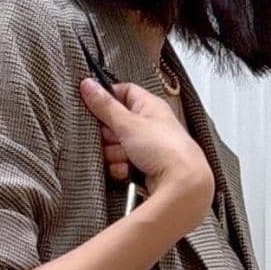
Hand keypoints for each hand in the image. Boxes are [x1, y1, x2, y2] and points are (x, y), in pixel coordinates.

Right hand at [78, 74, 213, 215]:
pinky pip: (124, 164)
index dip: (108, 99)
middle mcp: (151, 124)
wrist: (182, 185)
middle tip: (113, 139)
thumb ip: (105, 106)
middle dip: (110, 135)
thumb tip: (87, 84)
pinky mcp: (146, 167)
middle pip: (117, 122)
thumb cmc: (165, 150)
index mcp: (150, 106)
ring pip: (119, 146)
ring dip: (115, 154)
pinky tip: (126, 171)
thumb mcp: (128, 123)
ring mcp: (149, 147)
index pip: (124, 92)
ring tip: (124, 158)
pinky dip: (121, 168)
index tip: (95, 108)